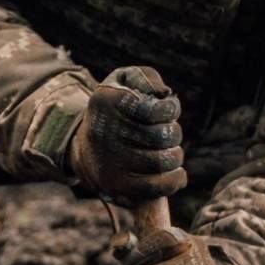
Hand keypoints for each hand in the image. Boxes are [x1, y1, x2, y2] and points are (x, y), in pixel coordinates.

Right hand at [68, 66, 185, 199]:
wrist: (88, 150)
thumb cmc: (116, 111)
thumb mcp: (123, 82)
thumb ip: (146, 78)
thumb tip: (164, 95)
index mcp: (105, 102)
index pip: (153, 109)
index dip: (169, 110)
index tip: (165, 110)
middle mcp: (103, 133)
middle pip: (162, 137)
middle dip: (173, 133)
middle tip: (166, 133)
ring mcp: (109, 163)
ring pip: (163, 161)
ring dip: (175, 155)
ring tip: (168, 151)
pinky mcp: (117, 187)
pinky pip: (157, 187)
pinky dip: (175, 180)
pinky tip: (176, 172)